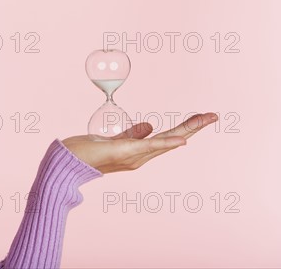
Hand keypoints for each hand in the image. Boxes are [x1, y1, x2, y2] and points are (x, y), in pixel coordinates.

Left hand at [60, 112, 217, 173]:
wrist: (67, 164)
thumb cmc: (87, 153)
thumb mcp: (112, 140)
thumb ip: (131, 135)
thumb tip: (149, 125)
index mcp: (138, 153)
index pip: (166, 138)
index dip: (185, 128)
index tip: (202, 117)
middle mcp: (140, 157)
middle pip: (172, 140)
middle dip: (194, 127)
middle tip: (213, 115)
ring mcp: (133, 156)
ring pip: (165, 141)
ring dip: (187, 129)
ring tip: (205, 119)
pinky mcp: (124, 152)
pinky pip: (148, 147)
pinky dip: (166, 142)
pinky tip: (182, 140)